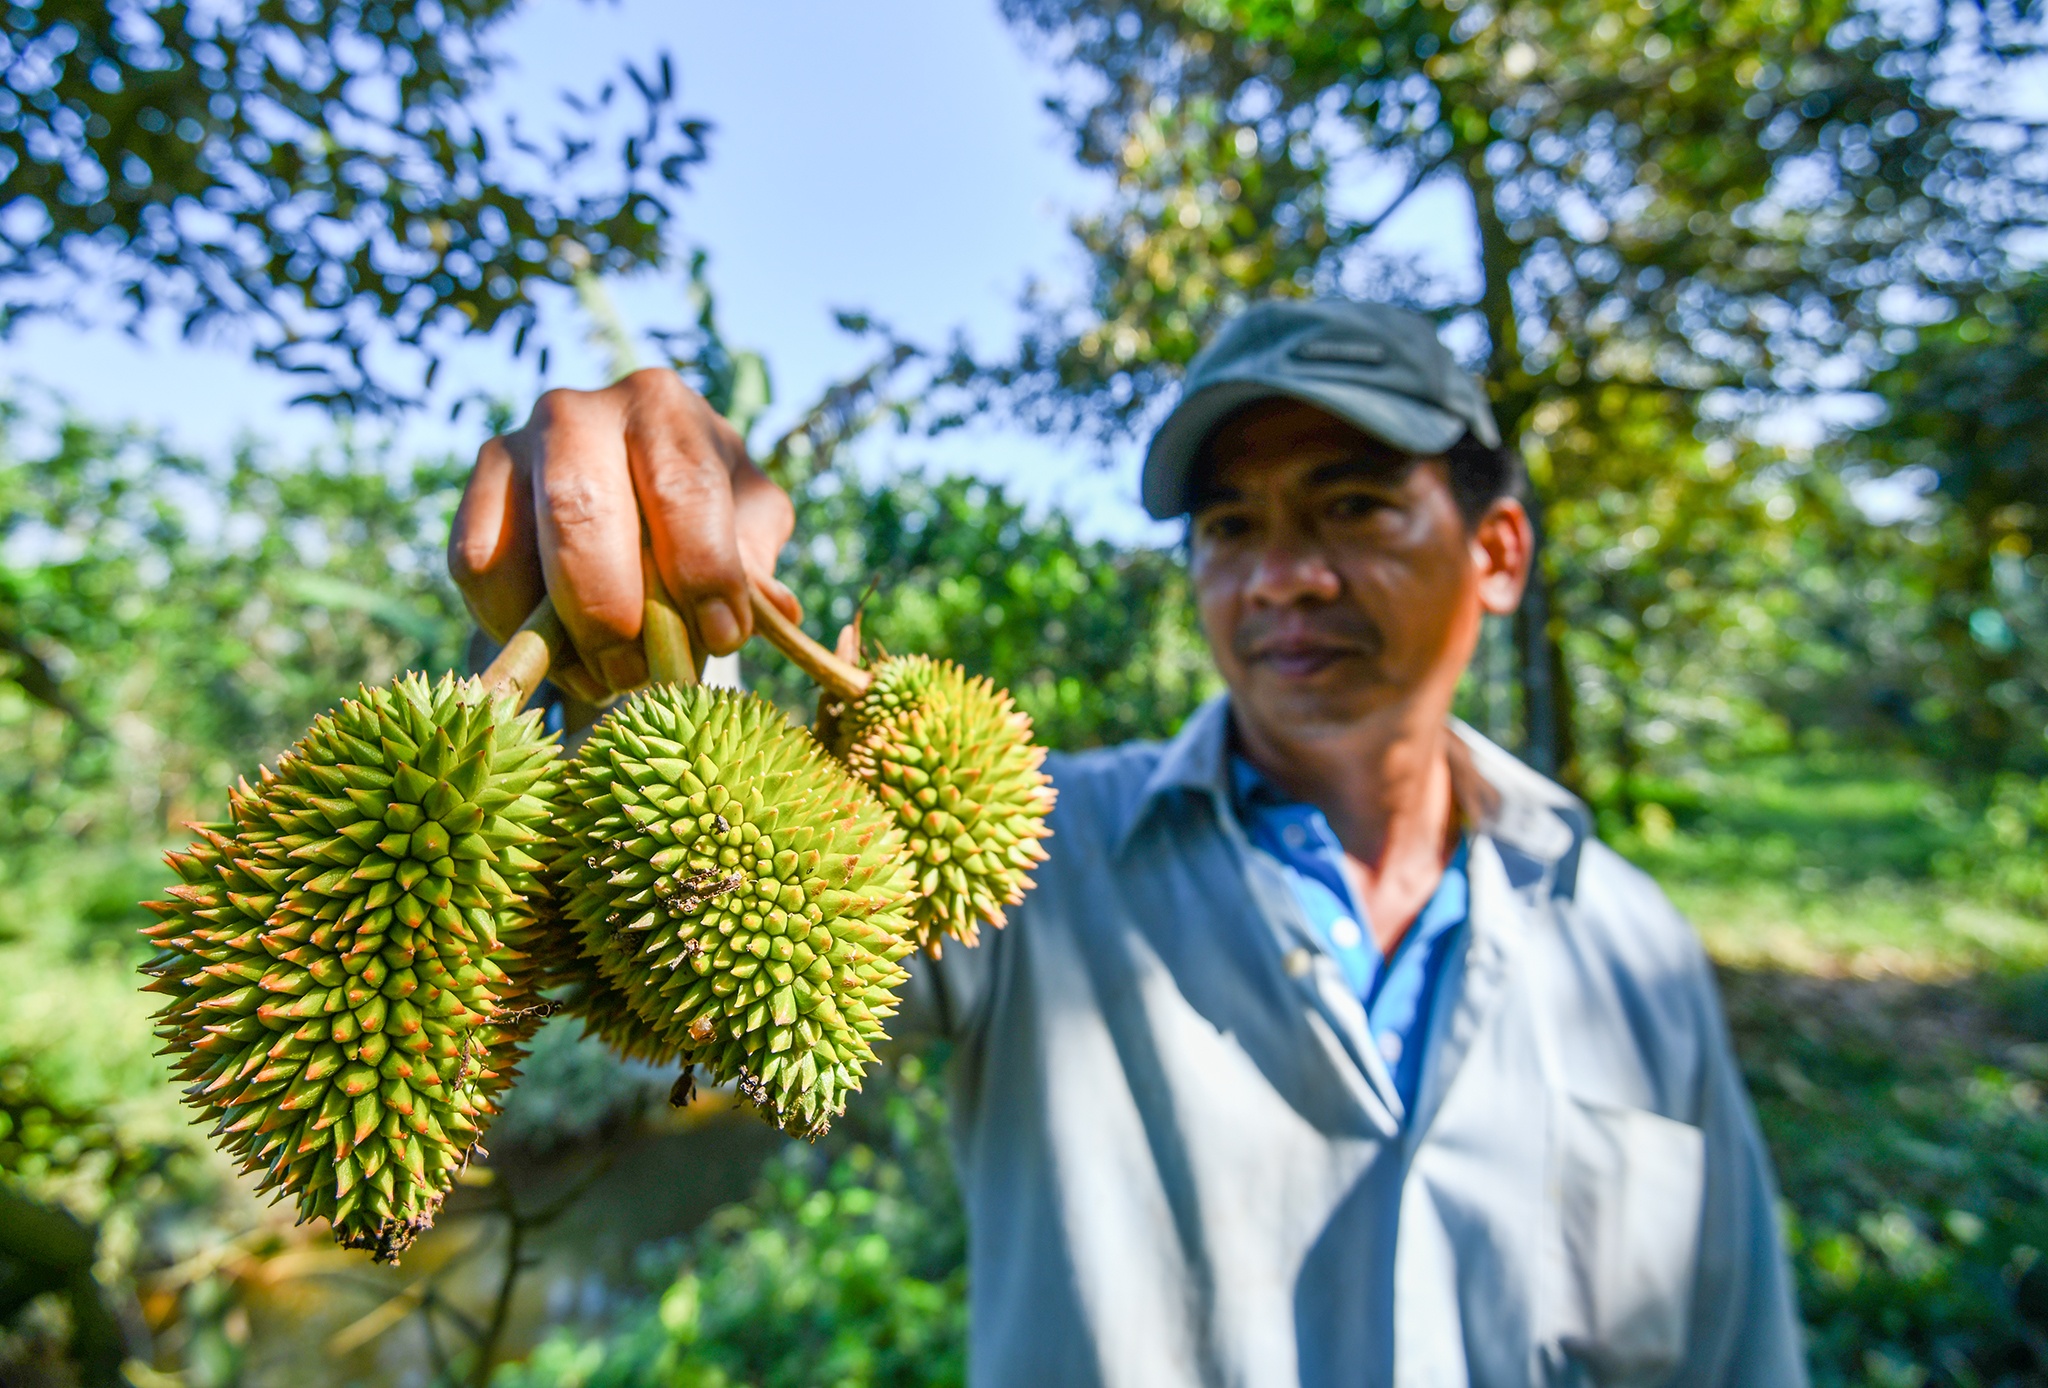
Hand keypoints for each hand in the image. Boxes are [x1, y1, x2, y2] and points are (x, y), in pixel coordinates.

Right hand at [448, 369, 799, 701]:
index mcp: (661, 406)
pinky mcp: (473, 497)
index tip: (724, 637)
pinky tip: (568, 661)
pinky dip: (514, 629)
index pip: (682, 488)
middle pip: (581, 512)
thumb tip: (775, 608)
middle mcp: (577, 412)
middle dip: (610, 609)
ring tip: (607, 680)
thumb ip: (757, 558)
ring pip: (513, 550)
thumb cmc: (705, 507)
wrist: (634, 484)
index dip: (703, 570)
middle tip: (641, 675)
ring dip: (557, 635)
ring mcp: (511, 448)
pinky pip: (476, 572)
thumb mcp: (748, 519)